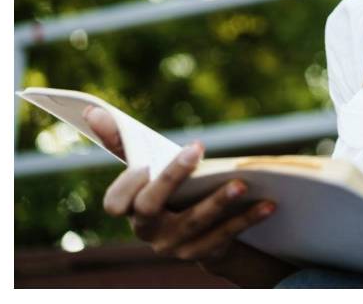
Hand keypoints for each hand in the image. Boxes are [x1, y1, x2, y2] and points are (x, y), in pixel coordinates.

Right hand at [84, 105, 278, 269]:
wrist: (198, 237)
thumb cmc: (171, 191)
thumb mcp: (154, 169)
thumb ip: (125, 143)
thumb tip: (92, 109)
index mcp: (130, 208)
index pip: (115, 202)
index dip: (126, 183)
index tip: (144, 162)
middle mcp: (147, 230)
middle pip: (151, 206)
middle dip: (171, 177)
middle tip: (197, 149)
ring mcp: (173, 246)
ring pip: (194, 222)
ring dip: (218, 201)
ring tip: (242, 183)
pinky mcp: (202, 253)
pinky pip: (225, 235)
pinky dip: (247, 218)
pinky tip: (269, 203)